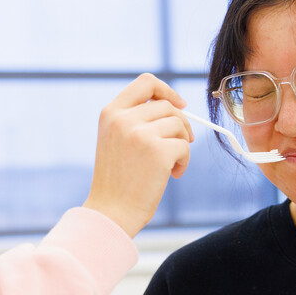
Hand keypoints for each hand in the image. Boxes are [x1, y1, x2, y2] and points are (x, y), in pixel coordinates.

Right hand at [83, 74, 193, 236]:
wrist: (111, 212)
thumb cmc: (117, 180)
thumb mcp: (116, 139)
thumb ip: (136, 119)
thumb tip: (176, 107)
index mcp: (111, 112)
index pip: (145, 82)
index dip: (167, 90)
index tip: (180, 105)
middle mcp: (123, 119)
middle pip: (168, 106)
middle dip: (180, 125)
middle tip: (179, 145)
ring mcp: (140, 134)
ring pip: (179, 125)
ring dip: (181, 145)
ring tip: (171, 165)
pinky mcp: (158, 152)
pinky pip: (184, 146)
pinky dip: (184, 161)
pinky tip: (172, 175)